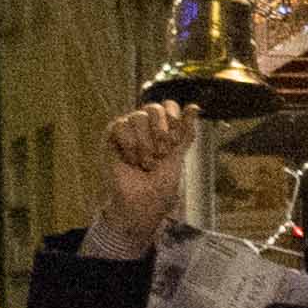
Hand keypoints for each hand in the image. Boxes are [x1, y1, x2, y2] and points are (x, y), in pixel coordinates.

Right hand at [92, 102, 200, 253]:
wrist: (142, 201)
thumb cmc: (161, 183)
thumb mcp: (179, 155)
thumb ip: (186, 132)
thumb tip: (195, 106)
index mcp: (163, 127)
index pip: (169, 106)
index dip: (173, 121)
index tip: (174, 143)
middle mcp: (146, 124)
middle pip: (154, 108)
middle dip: (160, 133)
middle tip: (160, 155)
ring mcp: (128, 128)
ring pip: (138, 117)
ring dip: (145, 144)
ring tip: (145, 163)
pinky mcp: (112, 135)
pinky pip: (121, 125)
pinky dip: (129, 145)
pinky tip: (130, 160)